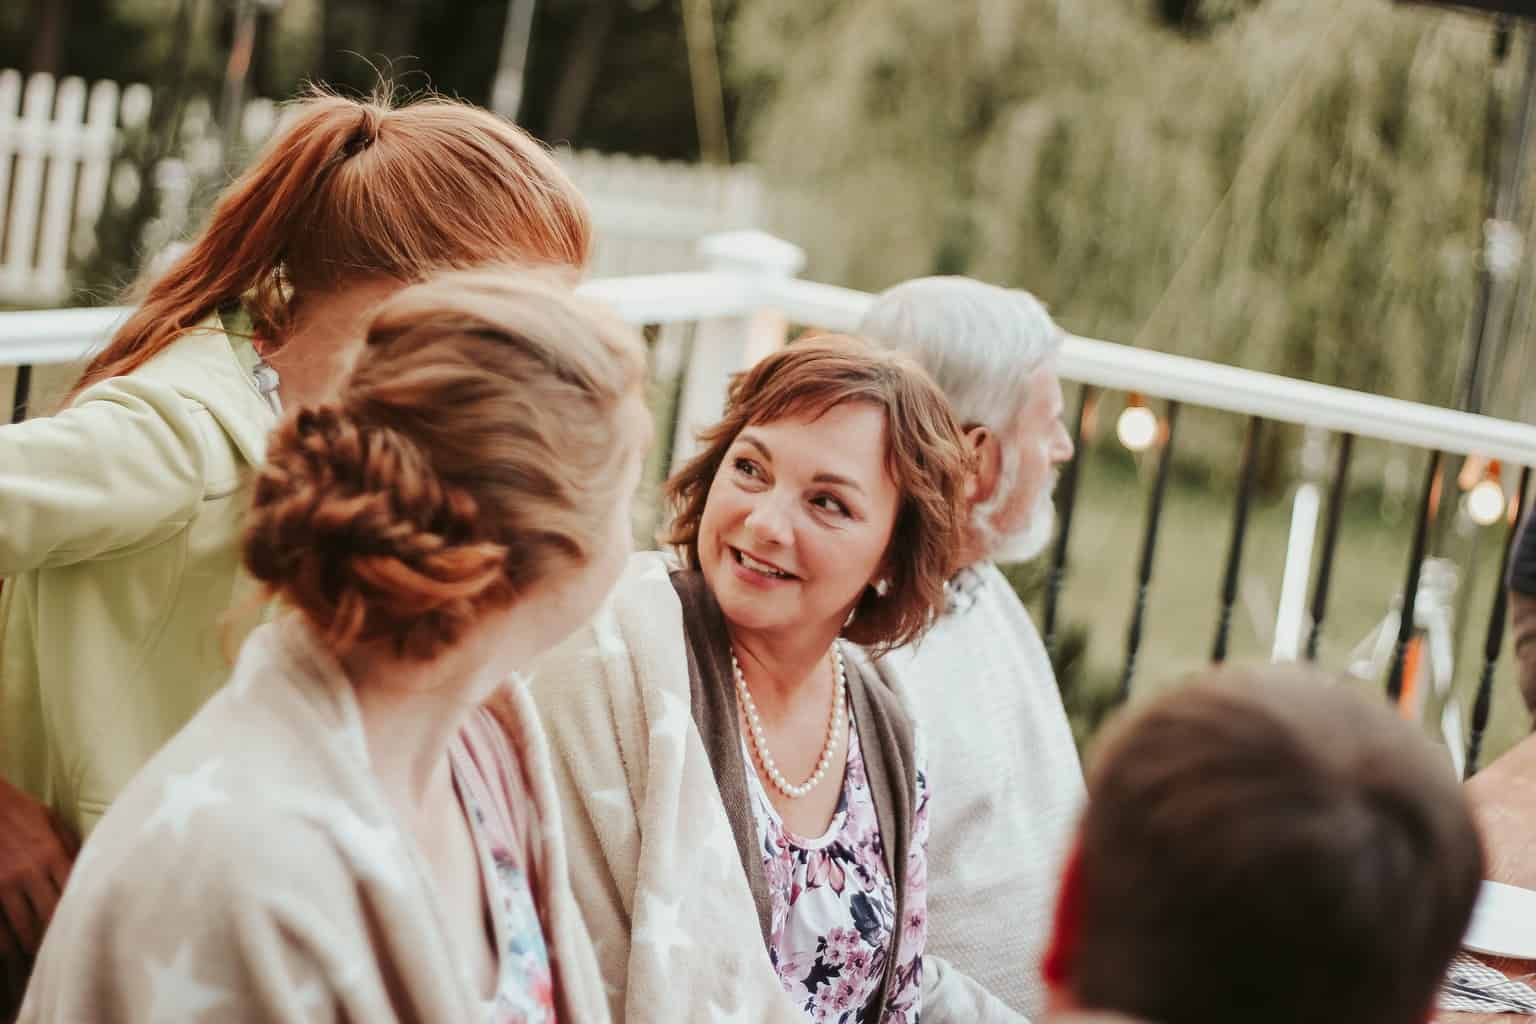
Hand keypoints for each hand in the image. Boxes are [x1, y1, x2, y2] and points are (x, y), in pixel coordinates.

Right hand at [0, 778, 75, 1016]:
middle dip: (63, 938)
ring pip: (24, 928)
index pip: (76, 892)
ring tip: (48, 961)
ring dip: (36, 948)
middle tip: (74, 953)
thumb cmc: (20, 810)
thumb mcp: (52, 821)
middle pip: (53, 917)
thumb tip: (96, 865)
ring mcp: (4, 885)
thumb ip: (71, 846)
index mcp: (53, 853)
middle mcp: (30, 872)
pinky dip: (7, 944)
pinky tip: (16, 953)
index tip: (98, 929)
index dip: (85, 914)